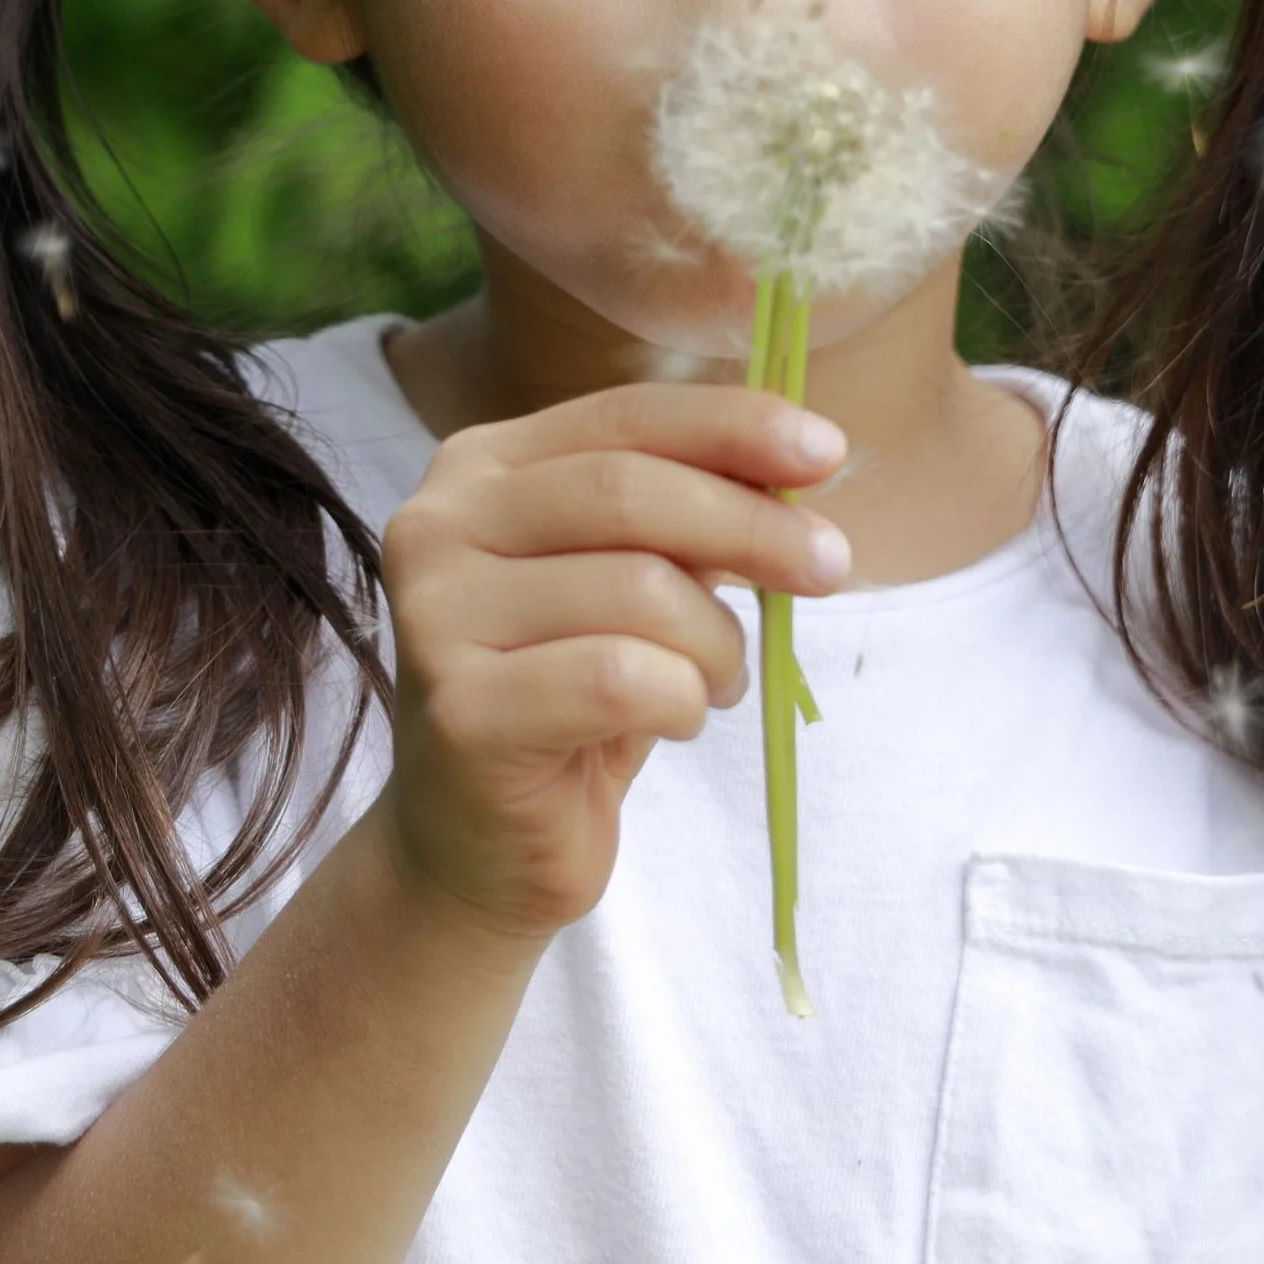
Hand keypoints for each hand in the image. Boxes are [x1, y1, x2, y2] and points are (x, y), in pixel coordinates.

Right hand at [376, 382, 849, 942]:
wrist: (485, 847)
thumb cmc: (573, 697)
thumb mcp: (634, 578)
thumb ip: (688, 511)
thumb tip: (804, 457)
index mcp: (481, 467)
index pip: (624, 416)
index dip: (731, 426)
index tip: (827, 452)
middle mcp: (438, 523)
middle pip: (628, 491)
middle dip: (752, 524)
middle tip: (829, 567)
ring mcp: (435, 616)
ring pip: (638, 590)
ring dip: (717, 641)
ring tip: (718, 679)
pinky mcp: (461, 711)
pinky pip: (621, 680)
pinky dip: (682, 697)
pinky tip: (677, 717)